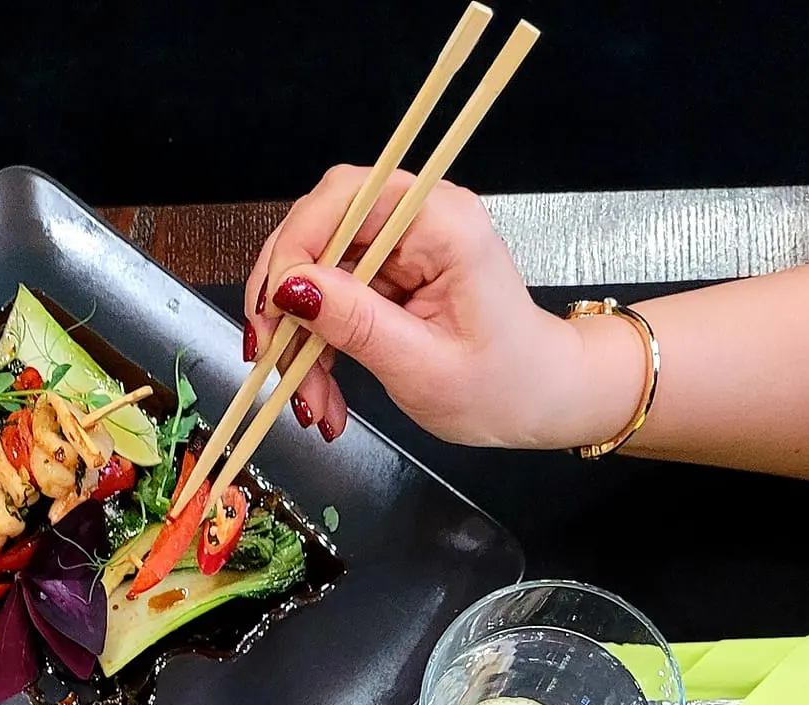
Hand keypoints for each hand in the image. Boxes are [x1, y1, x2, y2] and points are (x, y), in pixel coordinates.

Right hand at [242, 166, 644, 451]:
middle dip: (284, 299)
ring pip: (315, 273)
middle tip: (270, 360)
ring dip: (297, 338)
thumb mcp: (423, 366)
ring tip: (308, 401)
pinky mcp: (388, 277)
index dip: (296, 249)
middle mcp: (417, 219)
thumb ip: (357, 324)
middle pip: (318, 230)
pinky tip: (322, 395)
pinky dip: (316, 349)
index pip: (344, 199)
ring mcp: (400, 248)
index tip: (274, 314)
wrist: (539, 400)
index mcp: (441, 222)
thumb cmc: (502, 385)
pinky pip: (330, 302)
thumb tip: (290, 290)